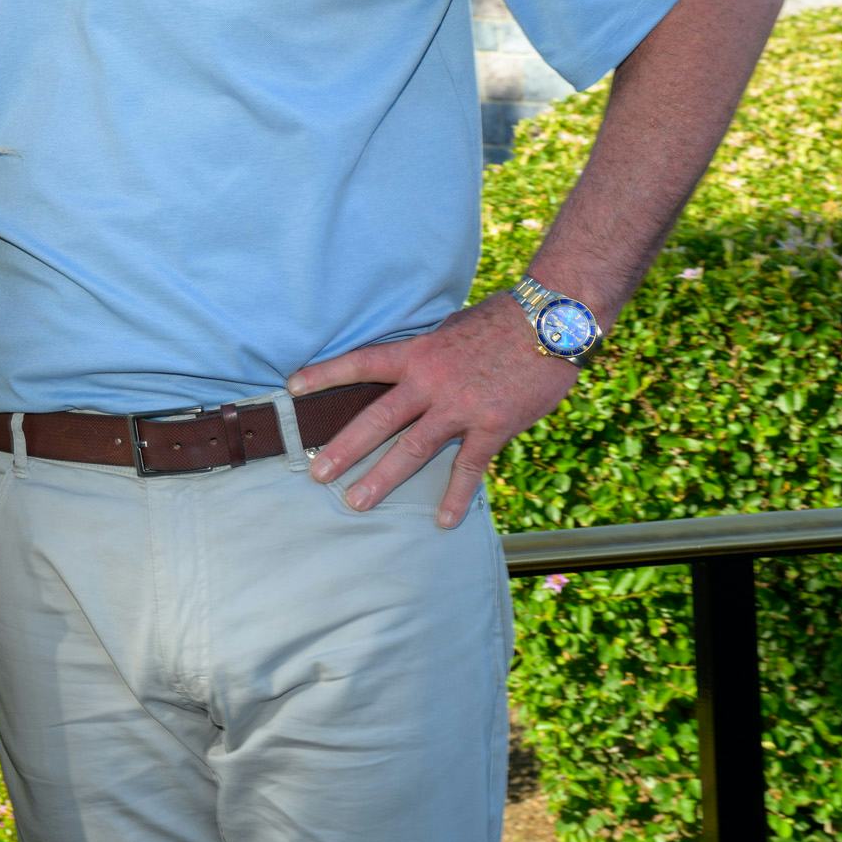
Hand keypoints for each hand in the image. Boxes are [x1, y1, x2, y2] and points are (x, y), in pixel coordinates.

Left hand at [289, 295, 581, 526]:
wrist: (549, 321)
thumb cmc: (501, 320)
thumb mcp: (451, 329)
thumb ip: (427, 352)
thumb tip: (409, 366)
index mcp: (417, 353)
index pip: (360, 363)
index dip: (324, 374)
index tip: (292, 387)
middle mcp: (430, 382)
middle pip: (376, 419)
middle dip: (343, 448)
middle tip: (316, 472)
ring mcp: (459, 407)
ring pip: (412, 449)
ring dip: (382, 478)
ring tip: (356, 502)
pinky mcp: (491, 426)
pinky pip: (468, 467)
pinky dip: (456, 497)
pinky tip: (442, 521)